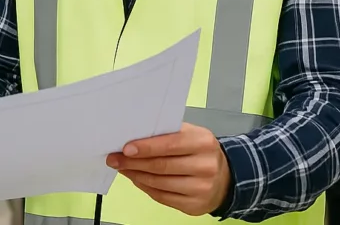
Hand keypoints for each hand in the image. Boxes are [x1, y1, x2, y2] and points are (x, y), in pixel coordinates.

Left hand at [106, 123, 230, 216]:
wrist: (224, 178)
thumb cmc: (199, 151)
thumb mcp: (190, 135)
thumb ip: (166, 133)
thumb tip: (133, 138)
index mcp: (203, 142)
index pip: (170, 144)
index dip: (145, 147)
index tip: (125, 148)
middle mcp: (205, 166)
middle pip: (161, 166)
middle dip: (133, 162)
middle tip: (114, 159)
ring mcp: (201, 188)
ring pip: (159, 183)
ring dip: (135, 175)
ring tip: (122, 168)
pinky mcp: (194, 205)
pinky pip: (162, 197)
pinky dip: (145, 187)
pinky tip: (136, 178)